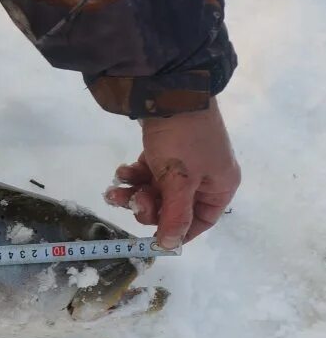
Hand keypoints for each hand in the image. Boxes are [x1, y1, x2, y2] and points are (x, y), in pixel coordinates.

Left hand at [103, 101, 238, 249]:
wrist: (169, 91)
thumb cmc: (182, 139)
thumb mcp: (179, 181)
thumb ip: (175, 215)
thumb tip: (170, 245)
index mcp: (219, 186)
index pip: (201, 221)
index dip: (177, 231)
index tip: (153, 238)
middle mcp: (205, 178)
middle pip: (173, 209)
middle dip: (149, 207)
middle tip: (134, 199)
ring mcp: (184, 164)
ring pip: (156, 192)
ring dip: (134, 193)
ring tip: (116, 188)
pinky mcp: (165, 152)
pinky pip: (148, 174)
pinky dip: (133, 176)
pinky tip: (122, 171)